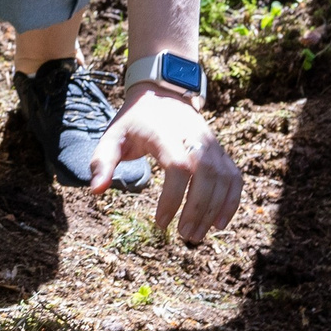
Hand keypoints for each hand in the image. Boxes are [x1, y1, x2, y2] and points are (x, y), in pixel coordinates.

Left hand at [90, 87, 240, 240]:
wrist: (161, 95)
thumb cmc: (134, 122)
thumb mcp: (113, 136)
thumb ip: (103, 162)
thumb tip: (96, 191)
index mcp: (165, 133)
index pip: (179, 167)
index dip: (173, 198)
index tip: (160, 222)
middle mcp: (193, 136)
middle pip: (206, 175)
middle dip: (197, 209)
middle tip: (183, 236)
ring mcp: (211, 143)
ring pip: (223, 178)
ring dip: (213, 210)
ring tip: (196, 235)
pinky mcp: (220, 151)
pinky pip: (234, 177)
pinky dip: (231, 201)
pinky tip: (219, 223)